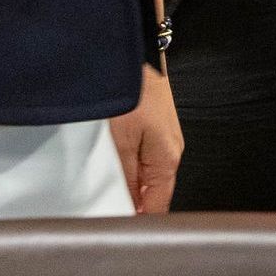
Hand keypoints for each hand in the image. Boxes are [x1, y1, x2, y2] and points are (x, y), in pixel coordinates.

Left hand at [109, 62, 181, 213]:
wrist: (136, 52)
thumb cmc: (132, 90)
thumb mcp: (120, 141)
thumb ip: (125, 179)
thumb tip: (127, 208)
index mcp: (168, 159)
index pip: (157, 208)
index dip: (136, 221)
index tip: (113, 224)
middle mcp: (172, 151)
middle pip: (153, 194)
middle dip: (130, 203)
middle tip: (103, 205)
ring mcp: (164, 139)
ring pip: (146, 176)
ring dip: (128, 183)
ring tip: (105, 182)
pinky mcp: (155, 128)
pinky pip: (143, 159)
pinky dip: (128, 165)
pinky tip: (111, 161)